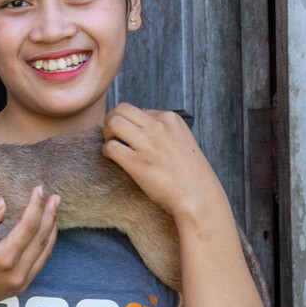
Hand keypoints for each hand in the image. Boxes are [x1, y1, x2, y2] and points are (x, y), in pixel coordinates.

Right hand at [0, 186, 58, 306]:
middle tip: (55, 197)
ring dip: (51, 229)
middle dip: (50, 215)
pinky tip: (45, 233)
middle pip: (41, 238)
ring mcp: (21, 283)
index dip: (35, 206)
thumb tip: (2, 202)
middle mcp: (17, 273)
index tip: (38, 189)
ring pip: (45, 252)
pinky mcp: (20, 287)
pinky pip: (40, 262)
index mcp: (3, 259)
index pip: (28, 227)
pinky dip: (46, 245)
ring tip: (54, 211)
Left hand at [102, 103, 227, 222]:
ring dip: (107, 133)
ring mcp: (148, 144)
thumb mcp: (182, 139)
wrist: (199, 197)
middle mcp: (159, 126)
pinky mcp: (138, 163)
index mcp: (171, 119)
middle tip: (112, 135)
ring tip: (112, 145)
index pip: (138, 110)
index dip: (130, 123)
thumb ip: (163, 129)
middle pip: (121, 109)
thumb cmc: (190, 172)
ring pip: (113, 123)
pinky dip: (106, 151)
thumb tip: (139, 121)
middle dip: (111, 120)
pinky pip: (111, 147)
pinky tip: (113, 158)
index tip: (131, 137)